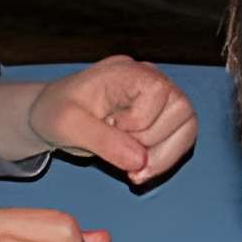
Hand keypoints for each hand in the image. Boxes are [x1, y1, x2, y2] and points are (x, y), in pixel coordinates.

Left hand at [22, 57, 199, 184]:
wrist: (53, 116)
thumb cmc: (56, 112)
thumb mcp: (67, 125)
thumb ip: (102, 140)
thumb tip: (139, 160)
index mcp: (127, 71)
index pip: (158, 92)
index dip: (140, 121)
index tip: (112, 128)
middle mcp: (150, 80)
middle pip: (182, 111)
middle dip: (153, 144)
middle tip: (120, 153)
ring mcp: (160, 100)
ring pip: (188, 128)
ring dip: (163, 157)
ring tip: (132, 169)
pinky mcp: (163, 119)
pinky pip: (181, 142)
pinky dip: (163, 162)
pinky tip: (139, 169)